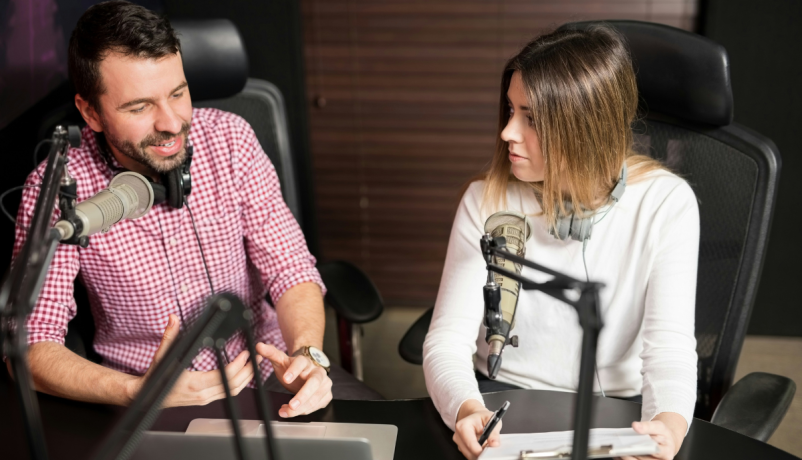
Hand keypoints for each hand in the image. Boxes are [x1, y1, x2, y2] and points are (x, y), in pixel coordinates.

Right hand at [127, 314, 261, 406]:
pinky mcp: (204, 400)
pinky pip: (227, 394)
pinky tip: (244, 374)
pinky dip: (238, 383)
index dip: (238, 365)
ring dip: (247, 378)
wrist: (145, 396)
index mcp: (193, 384)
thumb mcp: (162, 356)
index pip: (223, 376)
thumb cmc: (155, 378)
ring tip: (256, 364)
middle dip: (249, 371)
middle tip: (259, 357)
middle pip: (234, 385)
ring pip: (233, 392)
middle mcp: (201, 395)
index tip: (246, 353)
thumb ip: (169, 336)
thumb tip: (173, 318)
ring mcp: (203, 399)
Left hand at [256, 342, 331, 417]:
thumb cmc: (292, 368)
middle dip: (303, 395)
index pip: (301, 363)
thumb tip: (259, 346)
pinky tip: (294, 411)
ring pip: (316, 397)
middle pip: (314, 382)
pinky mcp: (326, 395)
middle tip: (291, 405)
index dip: (294, 370)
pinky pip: (317, 405)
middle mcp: (318, 372)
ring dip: (301, 408)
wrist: (306, 372)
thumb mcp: (281, 360)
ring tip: (286, 411)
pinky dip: (305, 411)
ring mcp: (324, 384)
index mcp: (305, 362)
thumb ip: (270, 353)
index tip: (285, 378)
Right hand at [453, 399, 501, 459]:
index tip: (488, 453)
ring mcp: (459, 443)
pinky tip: (482, 446)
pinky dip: (478, 453)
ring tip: (486, 443)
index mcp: (463, 426)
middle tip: (490, 447)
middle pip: (469, 452)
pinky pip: (471, 455)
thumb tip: (494, 443)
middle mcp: (458, 436)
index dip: (479, 451)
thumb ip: (494, 432)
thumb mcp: (491, 420)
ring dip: (480, 453)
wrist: (476, 417)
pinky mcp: (462, 448)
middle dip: (481, 452)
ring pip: (470, 455)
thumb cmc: (482, 418)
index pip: (470, 443)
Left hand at [618, 419, 682, 459]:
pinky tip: (617, 454)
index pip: (654, 452)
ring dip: (625, 457)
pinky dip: (624, 458)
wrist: (666, 441)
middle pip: (643, 459)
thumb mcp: (659, 426)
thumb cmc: (663, 435)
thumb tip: (636, 426)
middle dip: (630, 453)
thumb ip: (648, 426)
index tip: (630, 445)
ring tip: (616, 451)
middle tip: (618, 448)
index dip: (641, 448)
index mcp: (666, 452)